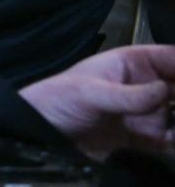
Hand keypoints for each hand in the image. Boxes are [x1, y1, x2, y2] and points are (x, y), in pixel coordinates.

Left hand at [19, 45, 174, 160]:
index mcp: (131, 63)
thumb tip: (165, 90)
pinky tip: (172, 140)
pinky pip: (169, 138)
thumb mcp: (90, 92)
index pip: (171, 58)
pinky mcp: (140, 137)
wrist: (38, 130)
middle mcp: (143, 85)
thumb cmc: (58, 99)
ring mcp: (144, 111)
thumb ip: (128, 95)